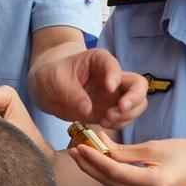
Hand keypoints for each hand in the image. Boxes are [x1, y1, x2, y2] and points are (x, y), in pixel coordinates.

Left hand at [30, 49, 145, 128]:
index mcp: (100, 61)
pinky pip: (125, 119)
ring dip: (127, 115)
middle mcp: (113, 77)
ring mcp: (114, 96)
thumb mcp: (55, 81)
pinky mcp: (111, 111)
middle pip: (139, 85)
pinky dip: (119, 124)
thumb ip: (71, 93)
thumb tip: (87, 109)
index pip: (115, 67)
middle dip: (133, 99)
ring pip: (137, 104)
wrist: (46, 89)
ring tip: (105, 120)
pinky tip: (103, 124)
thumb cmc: (50, 75)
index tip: (109, 88)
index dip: (115, 78)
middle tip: (118, 110)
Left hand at [70, 138, 185, 185]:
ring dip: (99, 173)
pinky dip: (113, 179)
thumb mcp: (154, 147)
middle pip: (112, 184)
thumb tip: (98, 144)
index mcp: (156, 184)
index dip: (94, 159)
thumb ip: (124, 150)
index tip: (79, 146)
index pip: (115, 172)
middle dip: (91, 167)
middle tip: (74, 150)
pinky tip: (102, 167)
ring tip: (84, 156)